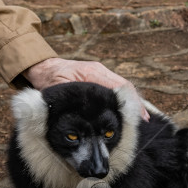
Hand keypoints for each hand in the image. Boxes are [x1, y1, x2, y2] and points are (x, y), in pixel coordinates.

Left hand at [23, 58, 149, 120]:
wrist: (43, 67)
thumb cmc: (47, 79)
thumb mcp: (56, 90)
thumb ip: (69, 100)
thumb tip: (81, 115)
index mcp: (91, 72)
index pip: (117, 85)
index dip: (129, 101)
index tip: (138, 115)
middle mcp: (99, 70)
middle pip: (123, 85)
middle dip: (135, 103)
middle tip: (144, 120)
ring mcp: (100, 72)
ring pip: (121, 86)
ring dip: (131, 101)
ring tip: (141, 118)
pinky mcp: (98, 77)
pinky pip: (115, 87)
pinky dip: (122, 99)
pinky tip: (127, 111)